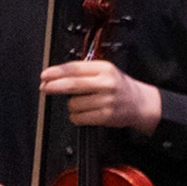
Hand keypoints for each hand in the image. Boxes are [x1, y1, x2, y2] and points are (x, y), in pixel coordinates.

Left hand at [40, 60, 161, 134]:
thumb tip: (54, 76)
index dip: (56, 72)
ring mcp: (107, 100)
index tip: (44, 75)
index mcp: (105, 68)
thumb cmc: (119, 87)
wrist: (141, 104)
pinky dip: (77, 116)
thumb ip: (83, 71)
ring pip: (73, 103)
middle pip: (72, 84)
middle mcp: (107, 83)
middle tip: (45, 87)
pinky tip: (85, 113)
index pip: (75, 68)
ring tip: (83, 104)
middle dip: (54, 86)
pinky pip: (79, 117)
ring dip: (72, 105)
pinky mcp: (106, 116)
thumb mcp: (105, 71)